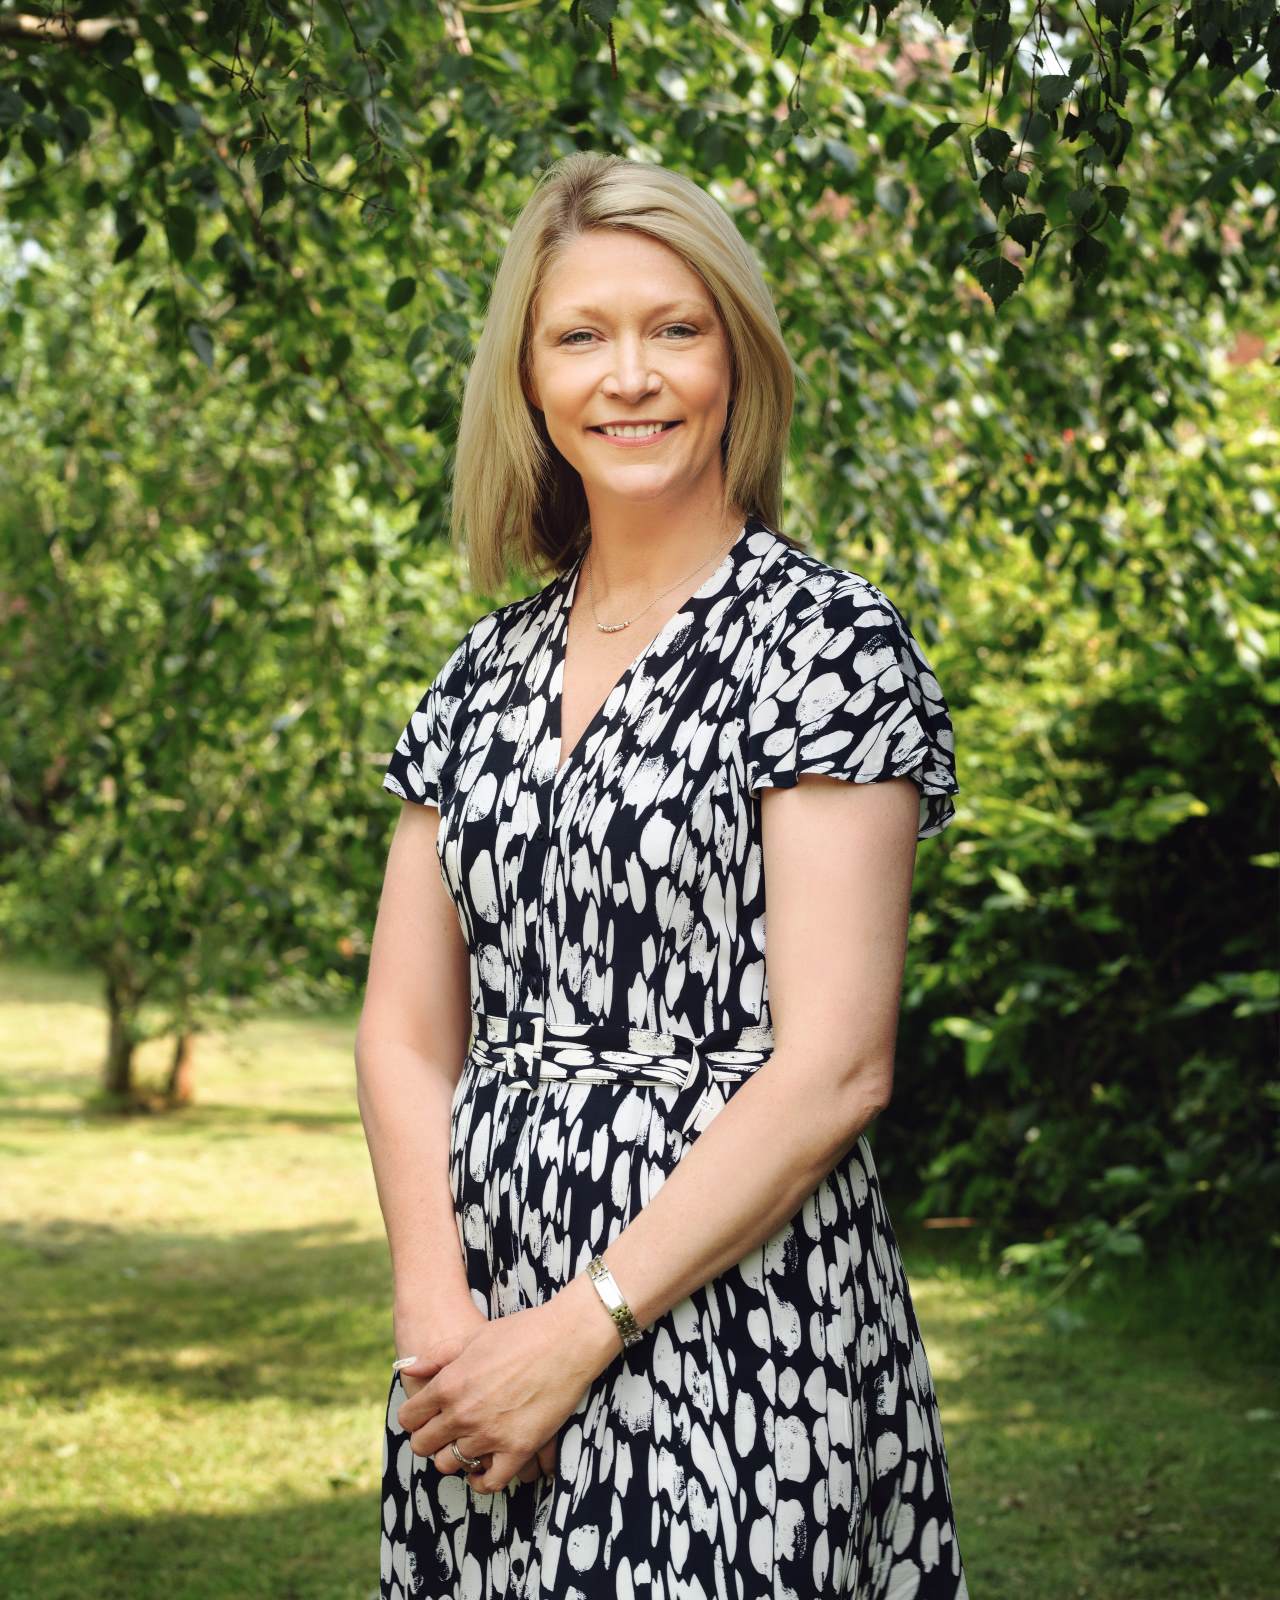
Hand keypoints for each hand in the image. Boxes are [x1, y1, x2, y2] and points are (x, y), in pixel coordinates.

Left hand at [393, 1294, 608, 1493]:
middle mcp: (463, 1413)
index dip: (414, 1418)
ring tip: (465, 1445)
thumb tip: (407, 1368)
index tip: (425, 1416)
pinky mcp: (518, 1449)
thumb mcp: (472, 1336)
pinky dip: (482, 1481)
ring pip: (451, 1465)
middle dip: (429, 1439)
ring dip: (454, 1456)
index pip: (409, 1418)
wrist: (567, 1339)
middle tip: (443, 1432)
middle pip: (423, 1446)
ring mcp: (490, 1434)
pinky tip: (482, 1469)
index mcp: (448, 1384)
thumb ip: (437, 1356)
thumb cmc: (521, 1332)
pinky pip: (489, 1482)